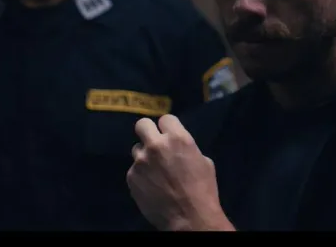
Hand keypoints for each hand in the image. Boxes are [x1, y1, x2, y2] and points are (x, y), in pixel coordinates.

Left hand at [126, 114, 233, 230]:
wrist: (189, 218)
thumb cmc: (202, 190)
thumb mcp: (203, 162)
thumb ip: (187, 148)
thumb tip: (177, 148)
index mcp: (178, 138)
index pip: (165, 118)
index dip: (168, 127)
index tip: (169, 135)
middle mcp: (156, 145)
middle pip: (142, 124)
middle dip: (148, 132)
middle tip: (153, 144)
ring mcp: (141, 161)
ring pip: (136, 149)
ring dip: (144, 156)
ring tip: (154, 171)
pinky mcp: (131, 177)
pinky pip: (134, 170)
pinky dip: (141, 176)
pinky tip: (151, 186)